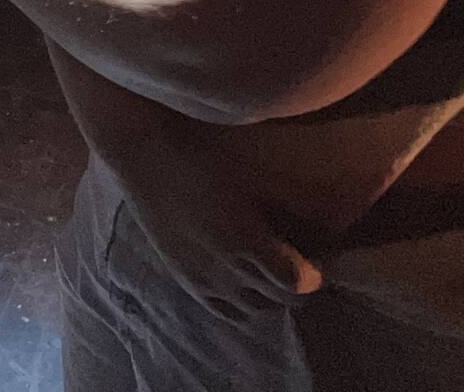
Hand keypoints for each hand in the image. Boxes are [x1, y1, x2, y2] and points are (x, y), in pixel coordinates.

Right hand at [114, 146, 322, 319]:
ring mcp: (204, 277)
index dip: (312, 273)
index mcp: (246, 240)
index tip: (315, 257)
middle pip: (279, 299)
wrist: (146, 154)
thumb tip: (318, 229)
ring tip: (266, 272)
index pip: (298, 283)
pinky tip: (242, 284)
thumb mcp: (250, 179)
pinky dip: (241, 304)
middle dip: (293, 285)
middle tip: (294, 262)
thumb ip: (283, 209)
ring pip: (253, 310)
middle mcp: (227, 268)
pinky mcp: (185, 278)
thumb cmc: (203, 154)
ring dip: (267, 296)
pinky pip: (224, 310)